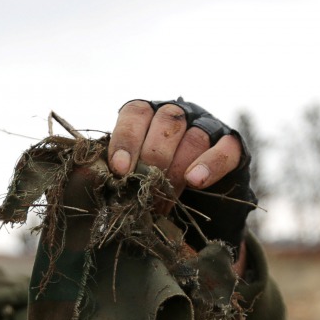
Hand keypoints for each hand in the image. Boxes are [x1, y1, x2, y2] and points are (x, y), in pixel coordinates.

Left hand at [107, 99, 243, 194]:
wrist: (195, 206)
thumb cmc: (149, 187)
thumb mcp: (126, 177)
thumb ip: (112, 171)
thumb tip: (88, 175)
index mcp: (147, 116)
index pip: (136, 113)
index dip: (126, 139)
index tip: (119, 169)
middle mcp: (177, 115)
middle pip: (166, 122)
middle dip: (152, 159)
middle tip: (142, 190)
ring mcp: (207, 127)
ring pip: (193, 137)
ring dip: (176, 171)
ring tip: (163, 201)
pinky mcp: (232, 147)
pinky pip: (224, 150)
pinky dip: (210, 164)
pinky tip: (195, 181)